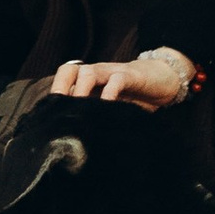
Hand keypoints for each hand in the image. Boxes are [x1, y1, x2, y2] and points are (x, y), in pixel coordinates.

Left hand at [48, 48, 195, 110]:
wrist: (163, 79)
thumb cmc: (135, 97)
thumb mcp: (112, 108)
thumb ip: (97, 117)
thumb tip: (79, 142)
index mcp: (89, 81)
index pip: (64, 82)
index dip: (55, 96)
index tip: (50, 119)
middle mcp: (96, 74)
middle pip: (68, 71)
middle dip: (61, 89)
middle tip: (59, 113)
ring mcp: (112, 72)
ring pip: (87, 73)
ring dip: (81, 91)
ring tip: (79, 111)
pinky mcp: (130, 75)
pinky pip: (116, 80)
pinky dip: (109, 93)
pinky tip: (107, 108)